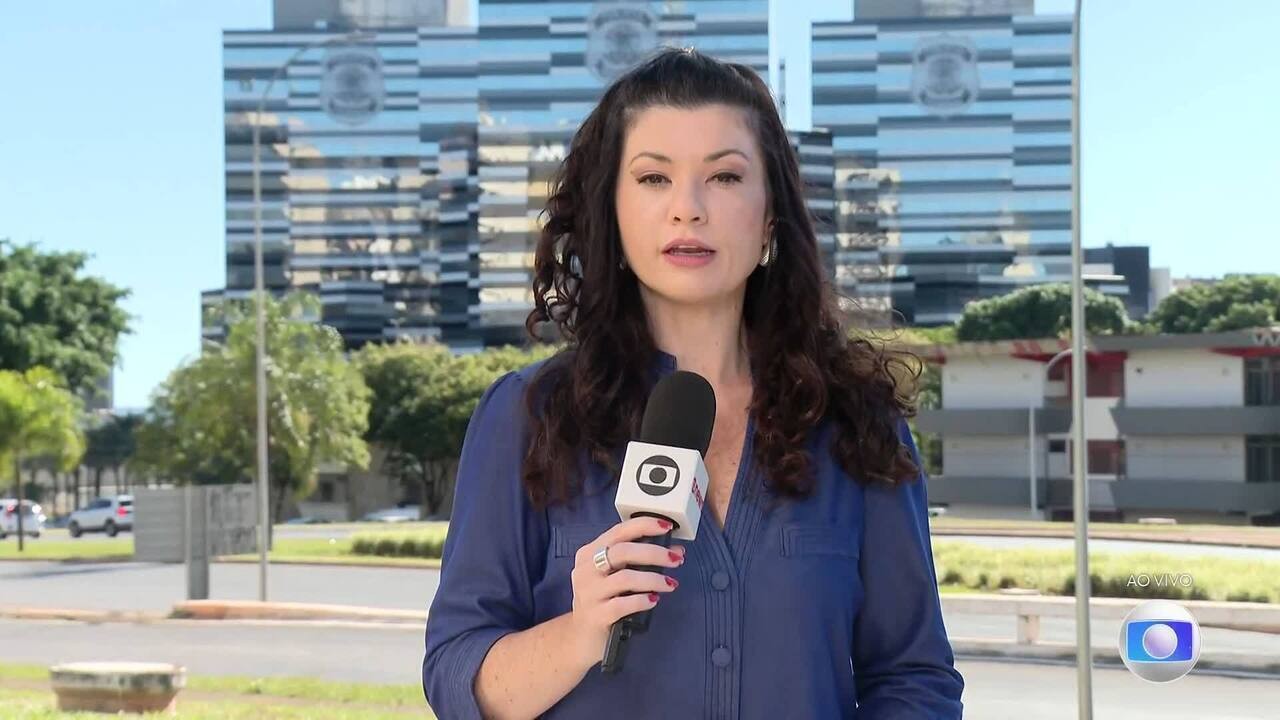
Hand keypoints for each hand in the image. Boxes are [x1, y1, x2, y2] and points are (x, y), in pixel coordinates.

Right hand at [567, 516, 684, 669]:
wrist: (582, 637)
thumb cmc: (604, 600)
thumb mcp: (613, 575)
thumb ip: (638, 560)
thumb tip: (675, 550)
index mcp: (589, 553)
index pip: (618, 531)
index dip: (644, 525)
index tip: (667, 527)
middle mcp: (585, 570)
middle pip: (622, 552)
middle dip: (654, 553)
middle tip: (676, 559)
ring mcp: (589, 593)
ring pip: (625, 578)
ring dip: (654, 579)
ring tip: (671, 584)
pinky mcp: (596, 616)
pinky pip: (623, 604)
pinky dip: (643, 600)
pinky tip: (654, 600)